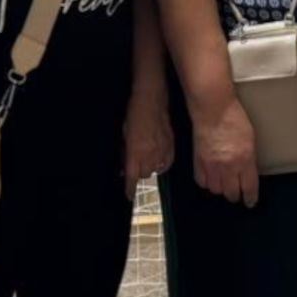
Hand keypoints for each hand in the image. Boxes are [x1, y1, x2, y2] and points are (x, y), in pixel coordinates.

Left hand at [122, 84, 173, 201]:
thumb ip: (125, 153)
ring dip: (150, 167)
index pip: (132, 178)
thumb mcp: (124, 135)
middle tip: (135, 163)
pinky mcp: (172, 146)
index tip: (128, 195)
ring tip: (147, 158)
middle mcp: (149, 155)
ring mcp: (162, 151)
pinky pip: (167, 163)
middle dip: (138, 172)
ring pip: (156, 170)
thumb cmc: (134, 115)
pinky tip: (158, 157)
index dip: (130, 189)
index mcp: (135, 153)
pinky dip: (162, 163)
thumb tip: (124, 167)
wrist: (152, 100)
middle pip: (144, 175)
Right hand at [192, 97, 257, 206]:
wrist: (213, 109)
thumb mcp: (250, 140)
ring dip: (220, 189)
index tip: (250, 202)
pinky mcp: (199, 162)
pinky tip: (210, 178)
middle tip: (236, 192)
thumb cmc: (233, 118)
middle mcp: (229, 166)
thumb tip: (247, 174)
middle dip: (235, 194)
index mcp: (245, 160)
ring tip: (223, 184)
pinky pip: (202, 182)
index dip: (250, 198)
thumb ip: (249, 159)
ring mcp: (212, 165)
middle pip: (231, 193)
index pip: (249, 188)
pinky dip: (206, 183)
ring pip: (216, 190)